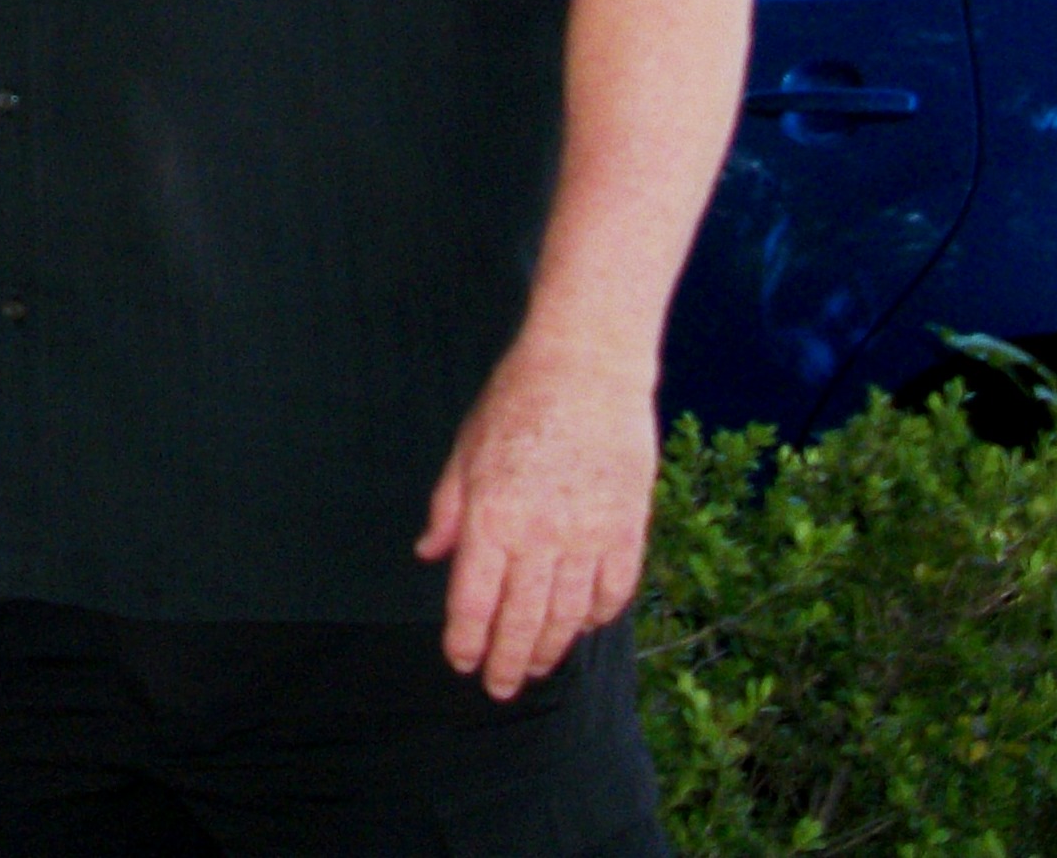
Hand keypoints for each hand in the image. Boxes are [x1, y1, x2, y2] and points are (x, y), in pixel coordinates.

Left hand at [416, 333, 656, 699]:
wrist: (587, 368)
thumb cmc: (516, 401)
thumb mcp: (465, 449)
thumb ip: (448, 509)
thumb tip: (429, 554)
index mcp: (492, 517)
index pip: (474, 600)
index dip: (466, 639)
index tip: (462, 663)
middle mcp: (539, 537)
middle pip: (521, 620)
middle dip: (507, 661)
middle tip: (499, 687)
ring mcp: (588, 537)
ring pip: (568, 616)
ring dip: (549, 648)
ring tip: (535, 667)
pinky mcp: (627, 529)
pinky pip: (613, 591)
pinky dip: (597, 617)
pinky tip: (582, 626)